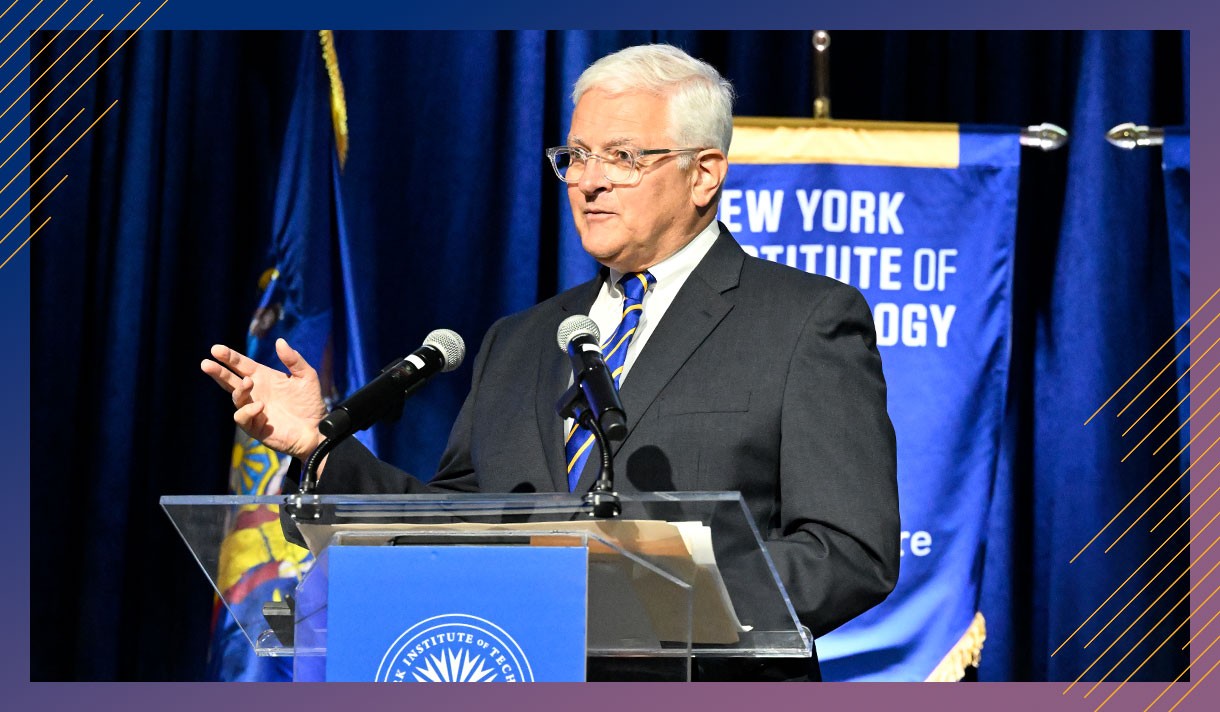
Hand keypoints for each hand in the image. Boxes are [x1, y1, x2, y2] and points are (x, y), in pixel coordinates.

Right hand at [201, 338, 327, 459]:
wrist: (317, 429)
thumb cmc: (310, 403)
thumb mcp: (306, 376)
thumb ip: (293, 360)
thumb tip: (280, 341)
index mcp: (263, 378)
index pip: (241, 365)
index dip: (229, 357)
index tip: (216, 349)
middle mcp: (255, 393)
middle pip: (230, 381)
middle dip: (218, 372)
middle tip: (206, 363)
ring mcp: (254, 410)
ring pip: (236, 399)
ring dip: (239, 390)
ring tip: (248, 382)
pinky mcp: (256, 427)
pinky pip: (243, 418)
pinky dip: (248, 411)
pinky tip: (260, 406)